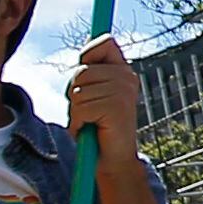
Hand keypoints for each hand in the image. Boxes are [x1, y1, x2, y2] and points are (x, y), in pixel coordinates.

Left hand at [63, 34, 140, 165]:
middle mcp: (127, 78)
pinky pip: (80, 108)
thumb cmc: (98, 128)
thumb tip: (88, 44)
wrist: (113, 161)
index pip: (104, 42)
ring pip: (78, 92)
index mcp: (123, 71)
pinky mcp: (116, 107)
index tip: (85, 75)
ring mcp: (123, 91)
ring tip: (90, 123)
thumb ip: (91, 72)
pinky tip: (91, 131)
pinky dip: (78, 123)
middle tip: (88, 112)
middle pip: (81, 72)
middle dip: (75, 95)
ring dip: (76, 112)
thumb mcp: (94, 94)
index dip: (88, 55)